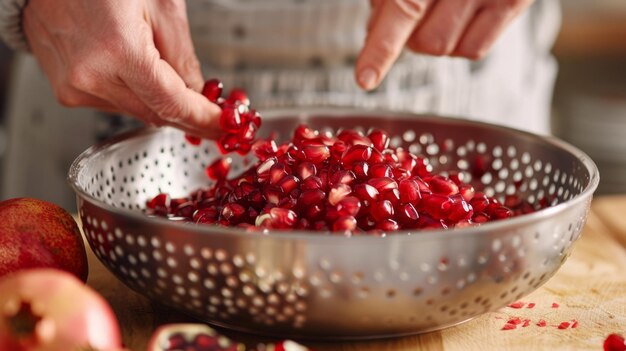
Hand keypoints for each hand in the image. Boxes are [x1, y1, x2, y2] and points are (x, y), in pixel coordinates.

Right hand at [23, 0, 220, 137]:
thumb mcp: (161, 3)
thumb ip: (183, 55)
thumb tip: (197, 92)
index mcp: (117, 49)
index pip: (172, 103)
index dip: (203, 119)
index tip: (222, 126)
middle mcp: (91, 75)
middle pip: (156, 114)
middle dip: (188, 116)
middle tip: (212, 113)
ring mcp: (75, 86)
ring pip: (137, 111)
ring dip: (160, 102)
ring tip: (168, 75)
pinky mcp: (66, 90)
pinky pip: (115, 103)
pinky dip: (135, 95)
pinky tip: (137, 72)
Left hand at [356, 0, 533, 89]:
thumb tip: (373, 33)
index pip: (403, 10)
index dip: (381, 48)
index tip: (366, 78)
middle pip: (424, 42)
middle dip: (408, 36)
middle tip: (413, 10)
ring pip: (446, 49)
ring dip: (432, 38)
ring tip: (439, 7)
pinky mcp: (516, 3)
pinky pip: (473, 49)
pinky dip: (458, 41)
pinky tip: (459, 14)